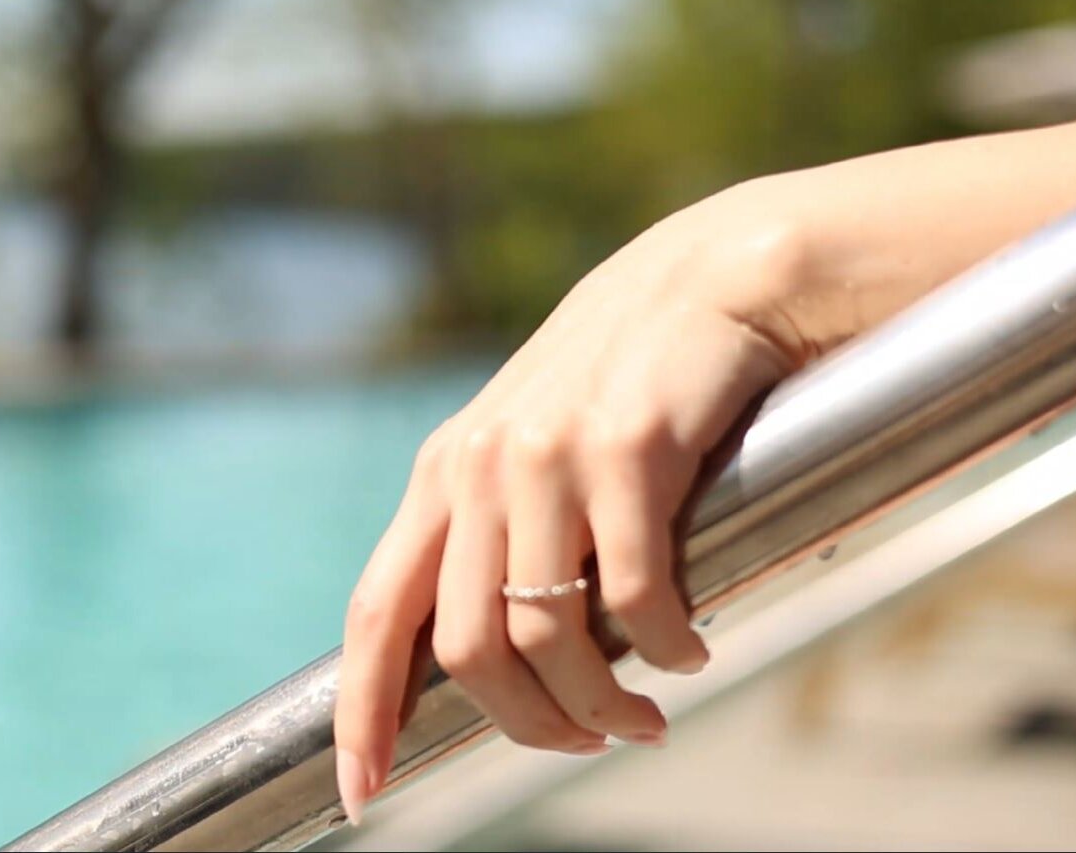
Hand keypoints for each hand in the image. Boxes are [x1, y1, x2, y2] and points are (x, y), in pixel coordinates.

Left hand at [332, 195, 815, 822]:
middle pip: (465, 651)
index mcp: (443, 474)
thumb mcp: (531, 453)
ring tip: (648, 716)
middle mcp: (478, 466)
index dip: (361, 711)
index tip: (359, 793)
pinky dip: (665, 649)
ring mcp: (546, 455)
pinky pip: (635, 598)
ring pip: (545, 637)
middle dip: (525, 727)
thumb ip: (494, 536)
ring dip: (602, 706)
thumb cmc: (627, 384)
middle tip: (587, 744)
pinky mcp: (624, 448)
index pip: (375, 613)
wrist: (716, 281)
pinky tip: (692, 649)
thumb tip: (489, 662)